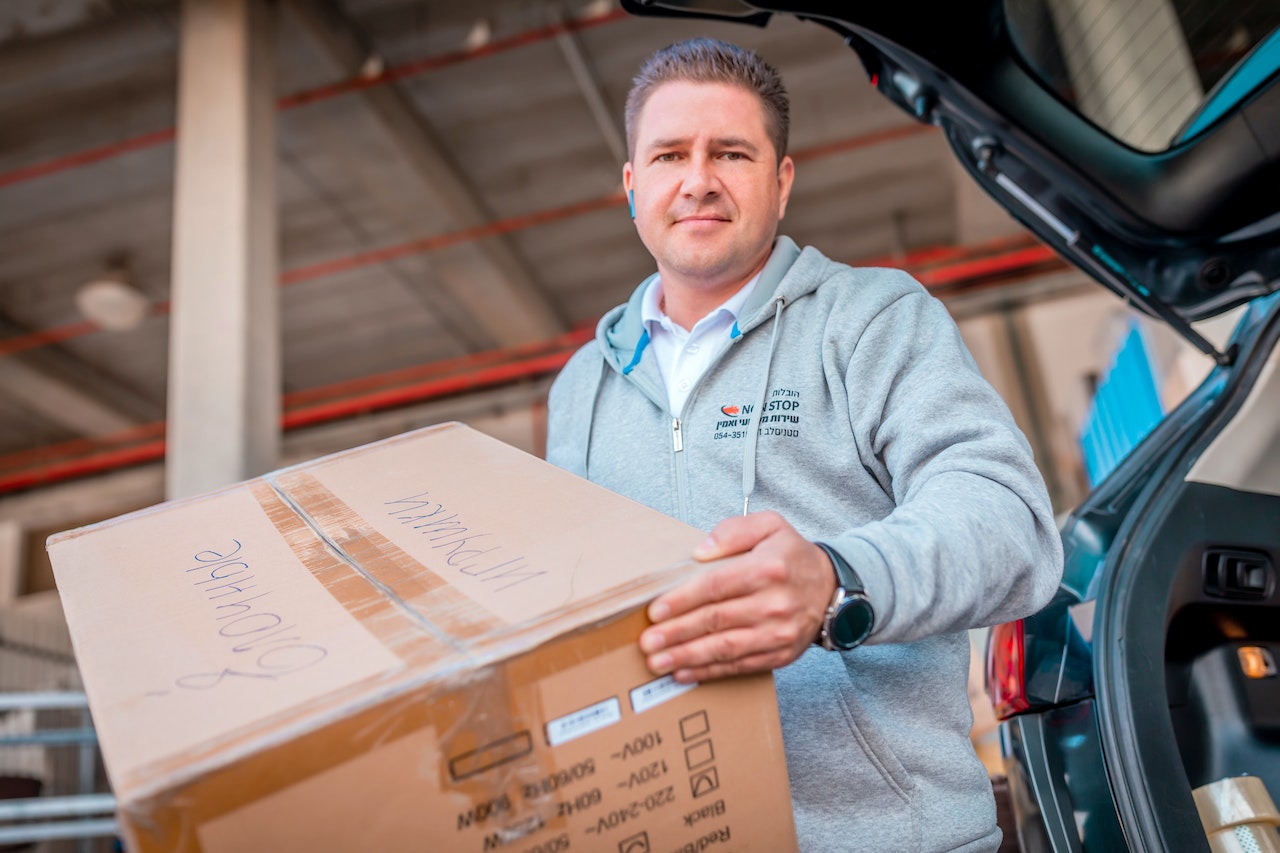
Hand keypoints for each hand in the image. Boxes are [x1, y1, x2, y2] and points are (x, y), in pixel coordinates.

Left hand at [638, 511, 837, 681]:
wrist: (832, 589)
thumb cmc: (792, 556)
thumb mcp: (770, 526)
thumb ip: (734, 530)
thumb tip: (701, 551)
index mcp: (768, 569)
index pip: (716, 586)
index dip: (683, 600)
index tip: (655, 611)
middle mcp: (774, 604)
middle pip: (716, 620)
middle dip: (677, 633)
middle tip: (647, 642)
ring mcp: (778, 633)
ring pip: (724, 648)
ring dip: (687, 657)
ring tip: (657, 662)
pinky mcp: (779, 655)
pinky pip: (738, 666)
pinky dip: (708, 672)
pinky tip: (684, 672)